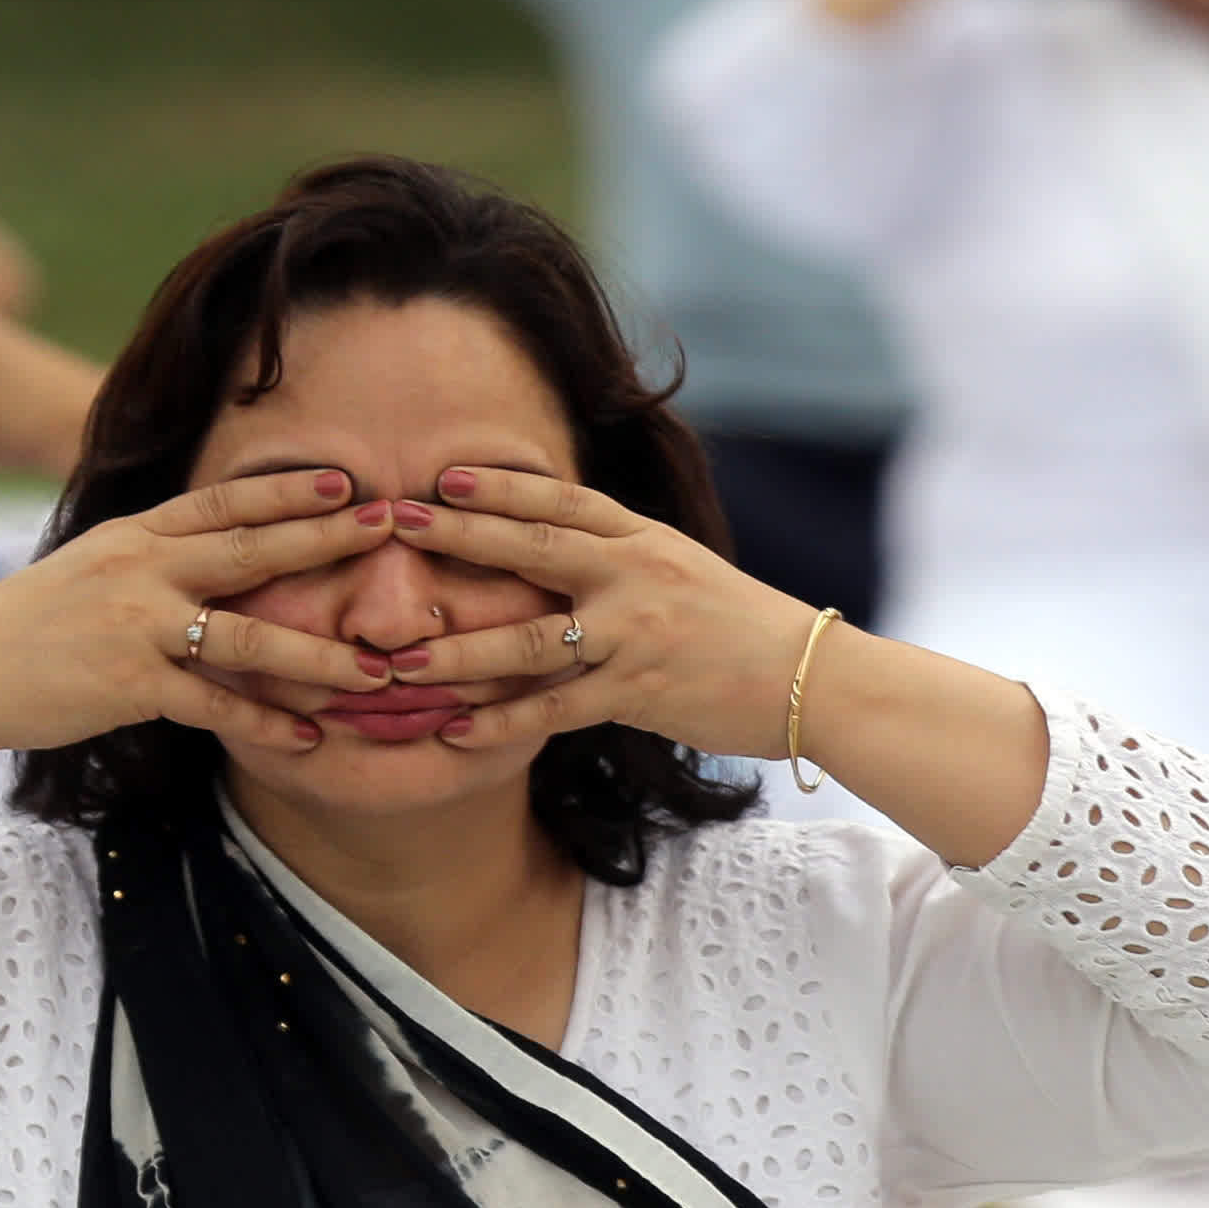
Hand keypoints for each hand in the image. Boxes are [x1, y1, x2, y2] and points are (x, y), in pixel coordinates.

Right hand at [0, 468, 393, 763]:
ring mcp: (137, 625)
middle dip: (327, 539)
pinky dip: (264, 722)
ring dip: (318, 652)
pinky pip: (213, 704)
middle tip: (393, 528)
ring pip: (248, 633)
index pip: (222, 502)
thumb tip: (193, 555)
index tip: (346, 481)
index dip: (286, 491)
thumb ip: (141, 561)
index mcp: (133, 536)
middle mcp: (141, 569)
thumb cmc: (16, 627)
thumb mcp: (82, 570)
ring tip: (376, 667)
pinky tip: (307, 738)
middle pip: (251, 547)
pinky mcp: (128, 684)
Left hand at [363, 462, 831, 757]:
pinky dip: (502, 724)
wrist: (814, 680)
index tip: (442, 475)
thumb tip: (564, 548)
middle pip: (534, 548)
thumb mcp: (685, 571)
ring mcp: (635, 634)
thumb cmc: (744, 630)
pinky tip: (455, 731)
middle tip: (394, 522)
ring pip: (531, 639)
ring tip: (398, 658)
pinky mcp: (639, 692)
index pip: (563, 500)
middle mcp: (636, 576)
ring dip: (459, 651)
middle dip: (458, 535)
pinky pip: (555, 709)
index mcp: (645, 539)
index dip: (501, 486)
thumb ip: (624, 558)